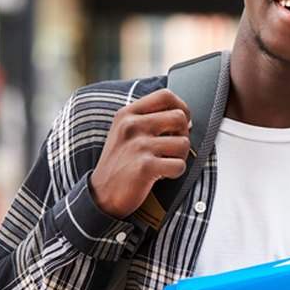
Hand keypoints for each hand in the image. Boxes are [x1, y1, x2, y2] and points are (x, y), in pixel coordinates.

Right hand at [88, 89, 191, 218]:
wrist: (101, 194)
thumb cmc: (120, 162)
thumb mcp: (126, 133)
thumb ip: (151, 120)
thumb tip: (187, 119)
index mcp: (127, 114)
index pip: (165, 95)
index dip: (182, 107)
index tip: (182, 121)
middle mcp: (132, 126)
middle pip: (180, 117)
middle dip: (184, 134)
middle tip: (172, 148)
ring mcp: (138, 146)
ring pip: (184, 143)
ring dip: (180, 157)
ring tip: (164, 163)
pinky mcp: (145, 167)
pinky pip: (179, 165)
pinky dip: (175, 173)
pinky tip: (161, 175)